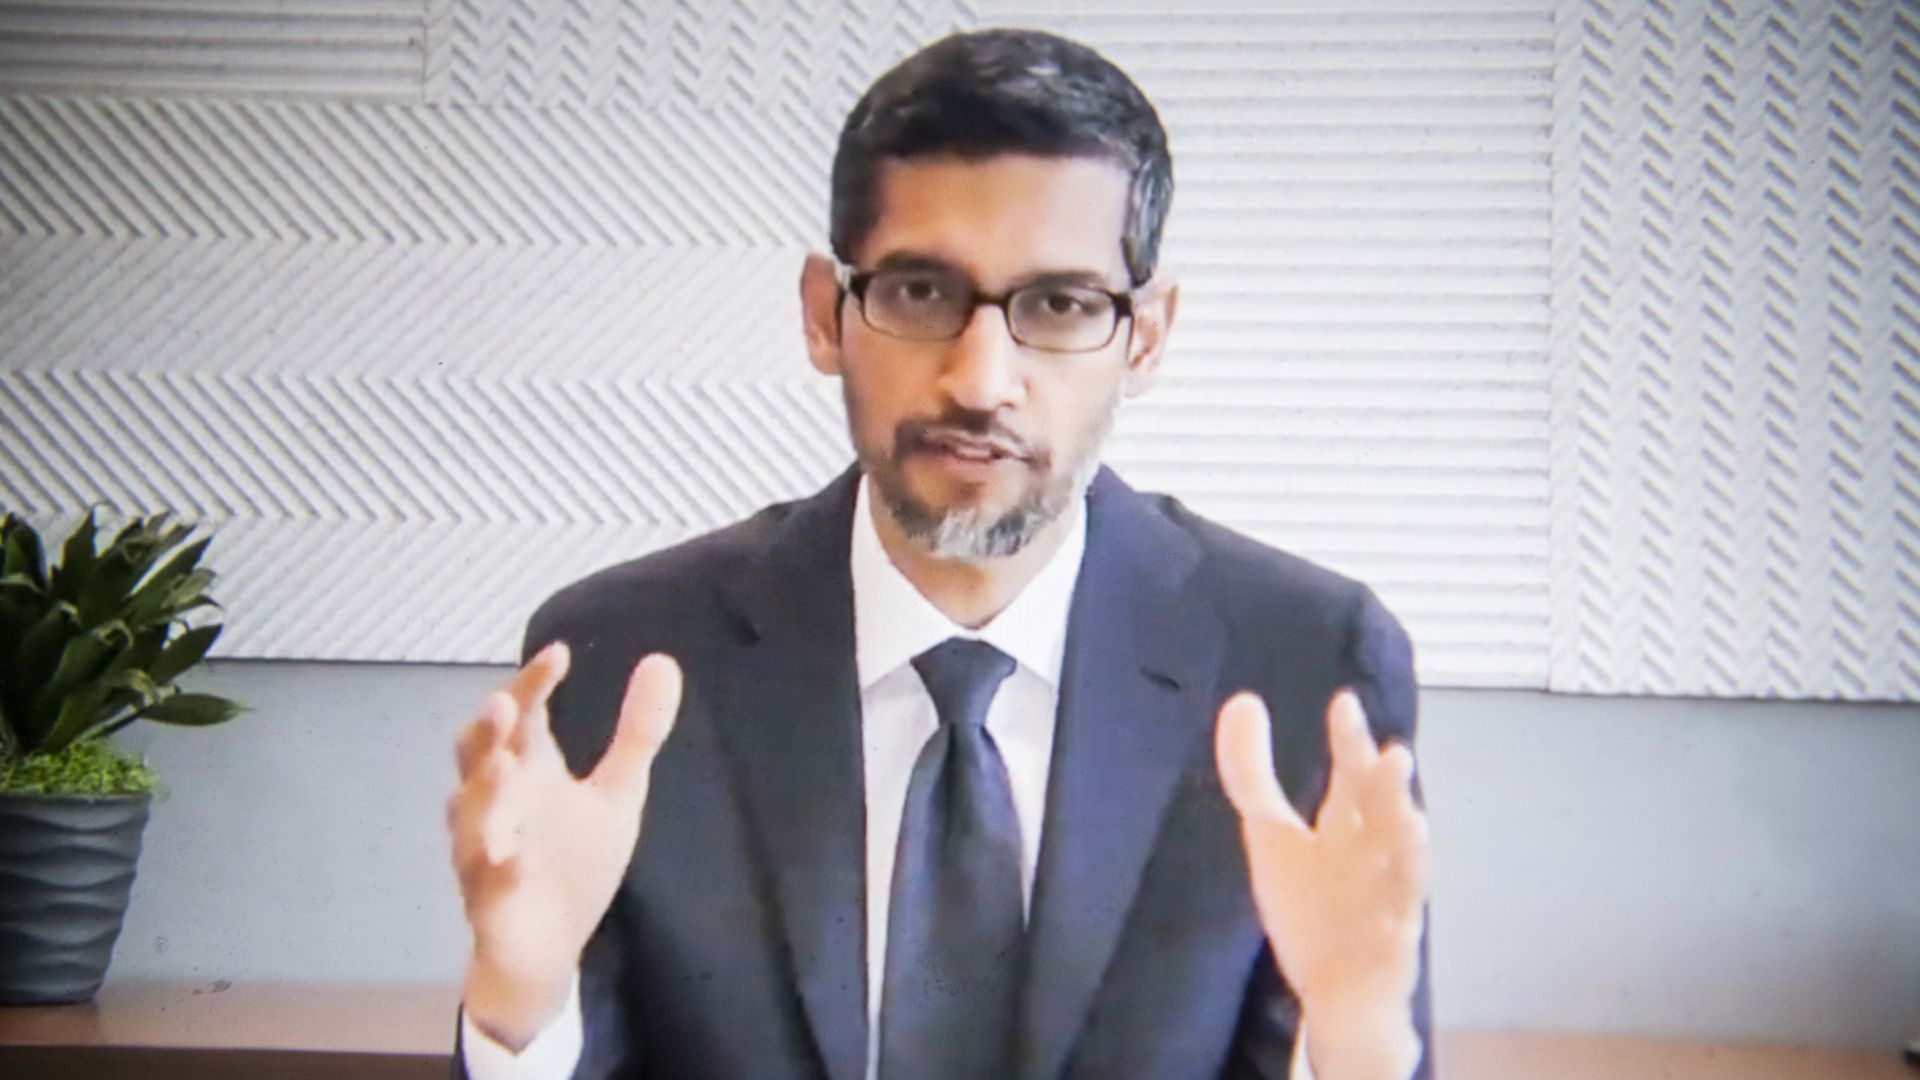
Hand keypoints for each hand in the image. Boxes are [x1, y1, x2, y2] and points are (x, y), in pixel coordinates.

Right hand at [446, 641, 681, 1048]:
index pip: (523, 715)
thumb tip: (663, 661)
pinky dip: (499, 870)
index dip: (533, 684)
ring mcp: (487, 850)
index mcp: (527, 770)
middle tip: (504, 703)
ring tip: (505, 767)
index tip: (558, 654)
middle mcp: (497, 802)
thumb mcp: (616, 793)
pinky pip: (489, 884)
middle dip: (487, 731)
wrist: (547, 946)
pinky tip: (514, 860)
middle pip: (478, 755)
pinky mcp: (491, 900)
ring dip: (485, 791)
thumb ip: (637, 733)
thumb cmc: (572, 861)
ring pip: (471, 816)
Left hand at [1214, 688, 1426, 1079]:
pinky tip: (1403, 907)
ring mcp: (1387, 898)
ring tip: (1411, 820)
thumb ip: (1251, 772)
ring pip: (1403, 865)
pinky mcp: (1391, 947)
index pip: (1351, 777)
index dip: (1348, 742)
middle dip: (1384, 789)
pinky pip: (1400, 930)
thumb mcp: (1272, 836)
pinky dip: (1403, 916)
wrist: (1341, 992)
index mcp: (1346, 827)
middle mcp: (1373, 853)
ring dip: (1407, 842)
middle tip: (1391, 755)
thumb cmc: (1312, 904)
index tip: (1344, 703)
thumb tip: (1241, 700)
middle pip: (1380, 815)